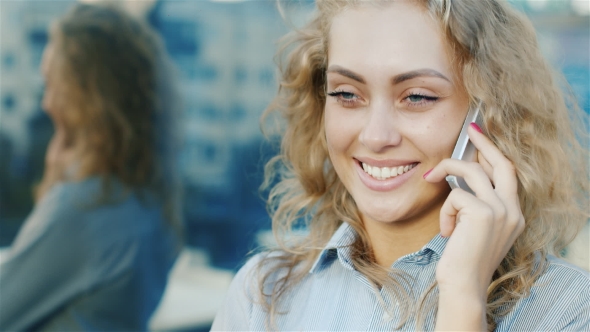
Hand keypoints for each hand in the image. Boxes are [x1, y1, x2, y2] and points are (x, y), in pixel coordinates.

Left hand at [424, 123, 524, 329]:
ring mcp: (501, 211)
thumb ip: (476, 206)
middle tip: (470, 130)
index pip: (507, 174)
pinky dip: (445, 212)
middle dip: (484, 143)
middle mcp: (513, 210)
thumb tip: (460, 179)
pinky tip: (447, 232)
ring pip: (472, 172)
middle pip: (501, 164)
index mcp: (514, 214)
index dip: (494, 154)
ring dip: (447, 171)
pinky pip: (455, 196)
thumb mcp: (475, 230)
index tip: (479, 138)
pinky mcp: (483, 213)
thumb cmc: (463, 261)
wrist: (463, 285)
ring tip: (430, 179)